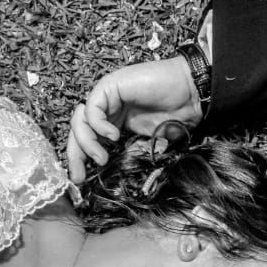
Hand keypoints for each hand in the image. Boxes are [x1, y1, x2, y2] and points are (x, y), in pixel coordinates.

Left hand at [66, 56, 201, 182]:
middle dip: (75, 155)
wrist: (191, 93)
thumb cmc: (177, 115)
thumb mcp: (149, 144)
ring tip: (101, 159)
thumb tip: (111, 172)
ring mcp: (107, 98)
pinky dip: (98, 125)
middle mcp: (107, 110)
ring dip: (86, 143)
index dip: (81, 159)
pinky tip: (113, 135)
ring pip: (80, 121)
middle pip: (78, 132)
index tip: (83, 180)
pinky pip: (92, 109)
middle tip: (79, 176)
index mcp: (114, 123)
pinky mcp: (109, 86)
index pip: (88, 140)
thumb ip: (128, 153)